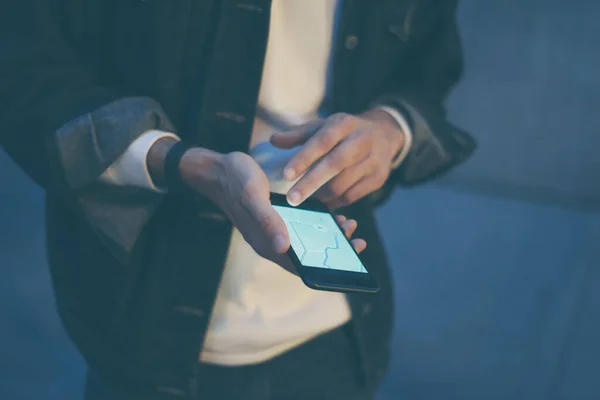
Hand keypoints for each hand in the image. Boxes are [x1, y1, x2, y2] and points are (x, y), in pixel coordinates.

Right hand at [178, 149, 365, 272]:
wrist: (217, 169)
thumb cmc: (235, 179)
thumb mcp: (252, 196)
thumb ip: (268, 221)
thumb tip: (285, 247)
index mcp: (264, 242)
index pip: (298, 264)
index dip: (324, 265)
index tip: (350, 253)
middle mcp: (269, 241)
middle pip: (304, 257)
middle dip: (332, 252)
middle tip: (356, 238)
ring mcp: (271, 232)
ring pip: (304, 244)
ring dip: (326, 238)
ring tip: (348, 224)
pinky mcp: (274, 220)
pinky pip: (299, 230)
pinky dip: (316, 226)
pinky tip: (330, 215)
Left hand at [270, 110, 404, 208]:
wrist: (385, 134)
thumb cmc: (345, 132)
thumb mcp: (323, 126)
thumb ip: (298, 135)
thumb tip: (273, 140)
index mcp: (344, 124)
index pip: (322, 141)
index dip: (304, 158)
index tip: (286, 175)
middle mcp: (361, 140)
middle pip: (335, 164)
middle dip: (311, 183)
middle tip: (292, 199)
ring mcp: (373, 160)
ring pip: (344, 184)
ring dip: (322, 195)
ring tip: (307, 200)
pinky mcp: (379, 178)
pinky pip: (352, 196)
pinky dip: (335, 201)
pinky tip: (324, 201)